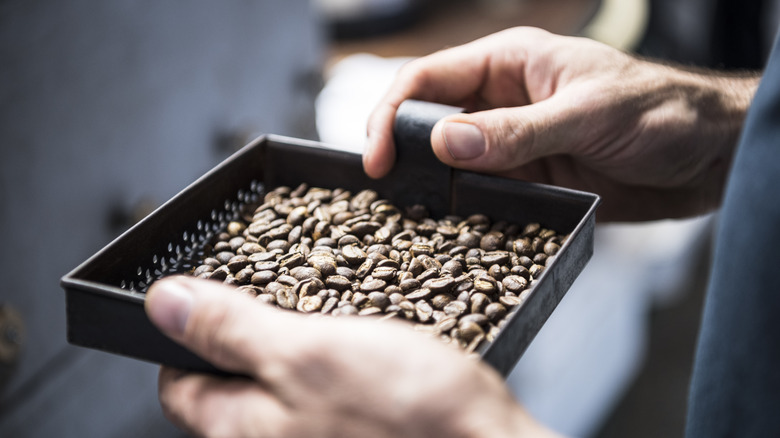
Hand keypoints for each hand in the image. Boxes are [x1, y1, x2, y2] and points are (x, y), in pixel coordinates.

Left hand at [145, 276, 558, 437]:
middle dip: (252, 335)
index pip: (180, 384)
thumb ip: (231, 330)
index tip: (207, 298)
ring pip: (286, 389)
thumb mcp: (309, 352)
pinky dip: (338, 366)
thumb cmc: (411, 419)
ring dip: (303, 346)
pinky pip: (328, 398)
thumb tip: (164, 305)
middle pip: (234, 386)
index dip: (187, 334)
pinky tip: (368, 349)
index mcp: (241, 430)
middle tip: (284, 298)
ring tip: (334, 317)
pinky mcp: (357, 436)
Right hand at [364, 27, 758, 220]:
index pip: (429, 79)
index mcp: (510, 64)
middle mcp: (501, 102)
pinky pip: (481, 195)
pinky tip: (453, 228)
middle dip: (401, 151)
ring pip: (450, 163)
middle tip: (384, 189)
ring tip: (409, 214)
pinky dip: (463, 211)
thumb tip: (445, 143)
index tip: (377, 157)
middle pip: (429, 122)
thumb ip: (515, 132)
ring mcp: (511, 144)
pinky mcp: (526, 180)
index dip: (392, 114)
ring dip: (431, 186)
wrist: (706, 155)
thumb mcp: (586, 113)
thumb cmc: (660, 110)